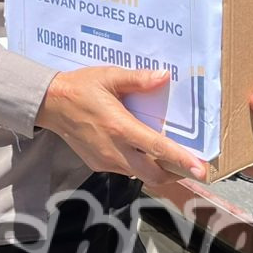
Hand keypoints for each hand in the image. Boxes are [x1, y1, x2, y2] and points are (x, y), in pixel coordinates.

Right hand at [37, 67, 207, 184]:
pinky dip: (140, 166)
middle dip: (175, 174)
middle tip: (191, 167)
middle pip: (154, 175)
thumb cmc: (82, 87)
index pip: (158, 149)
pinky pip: (126, 171)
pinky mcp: (98, 165)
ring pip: (140, 175)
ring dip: (158, 171)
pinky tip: (142, 152)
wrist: (51, 104)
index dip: (182, 161)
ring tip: (170, 159)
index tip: (201, 171)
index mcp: (121, 128)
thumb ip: (138, 79)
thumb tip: (163, 77)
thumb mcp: (110, 77)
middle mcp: (115, 150)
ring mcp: (106, 161)